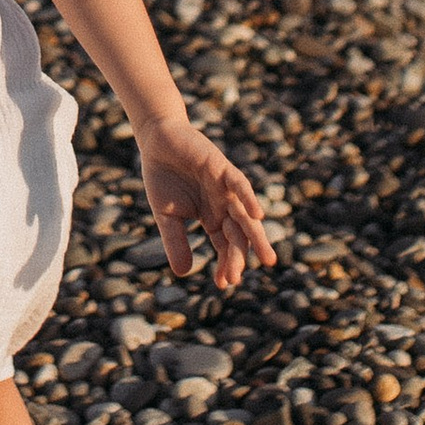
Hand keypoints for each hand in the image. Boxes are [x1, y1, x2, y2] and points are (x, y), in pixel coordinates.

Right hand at [140, 122, 275, 291]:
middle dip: (239, 256)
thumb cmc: (163, 177)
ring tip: (267, 258)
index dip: (226, 264)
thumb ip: (176, 242)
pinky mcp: (222, 168)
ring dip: (256, 236)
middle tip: (238, 278)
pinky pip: (240, 184)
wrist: (158, 140)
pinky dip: (249, 198)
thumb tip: (183, 274)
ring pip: (245, 216)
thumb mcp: (166, 216)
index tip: (224, 284)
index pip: (225, 246)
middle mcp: (224, 205)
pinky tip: (257, 215)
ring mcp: (226, 188)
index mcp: (213, 218)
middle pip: (238, 235)